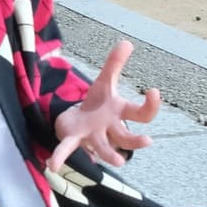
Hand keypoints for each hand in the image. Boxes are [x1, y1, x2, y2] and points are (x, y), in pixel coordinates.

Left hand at [48, 41, 160, 170]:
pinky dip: (60, 157)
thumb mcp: (104, 82)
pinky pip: (67, 149)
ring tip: (119, 162)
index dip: (151, 104)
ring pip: (103, 148)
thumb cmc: (97, 104)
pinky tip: (52, 165)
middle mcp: (110, 129)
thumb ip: (114, 64)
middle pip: (127, 137)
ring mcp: (92, 136)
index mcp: (120, 113)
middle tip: (147, 141)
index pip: (142, 113)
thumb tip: (126, 41)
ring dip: (110, 155)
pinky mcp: (73, 139)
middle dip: (136, 140)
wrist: (78, 120)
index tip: (154, 91)